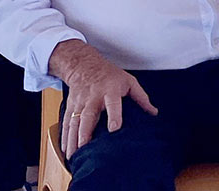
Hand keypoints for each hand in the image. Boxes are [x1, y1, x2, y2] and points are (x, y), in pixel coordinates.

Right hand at [50, 40, 157, 158]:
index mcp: (109, 90)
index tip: (114, 129)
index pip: (112, 103)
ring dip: (73, 139)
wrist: (83, 64)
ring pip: (75, 121)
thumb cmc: (108, 74)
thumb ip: (141, 97)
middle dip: (85, 132)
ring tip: (74, 155)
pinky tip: (67, 150)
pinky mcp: (71, 107)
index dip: (114, 116)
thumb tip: (153, 113)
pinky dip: (65, 137)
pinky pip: (67, 123)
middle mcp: (93, 97)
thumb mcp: (128, 81)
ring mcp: (80, 103)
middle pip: (88, 116)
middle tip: (85, 148)